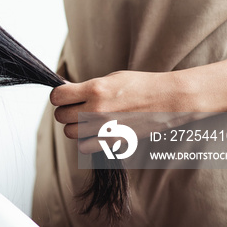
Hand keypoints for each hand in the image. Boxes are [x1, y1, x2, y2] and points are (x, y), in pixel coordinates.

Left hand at [50, 70, 195, 153]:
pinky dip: (85, 141)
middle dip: (65, 111)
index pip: (57, 96)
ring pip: (69, 133)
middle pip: (60, 116)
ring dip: (74, 127)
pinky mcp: (113, 141)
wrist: (168, 99)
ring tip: (87, 119)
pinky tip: (94, 132)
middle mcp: (96, 109)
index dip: (58, 96)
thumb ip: (86, 87)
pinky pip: (84, 148)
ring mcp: (104, 127)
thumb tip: (63, 91)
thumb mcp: (110, 78)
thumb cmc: (140, 85)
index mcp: (95, 89)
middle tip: (76, 107)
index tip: (65, 95)